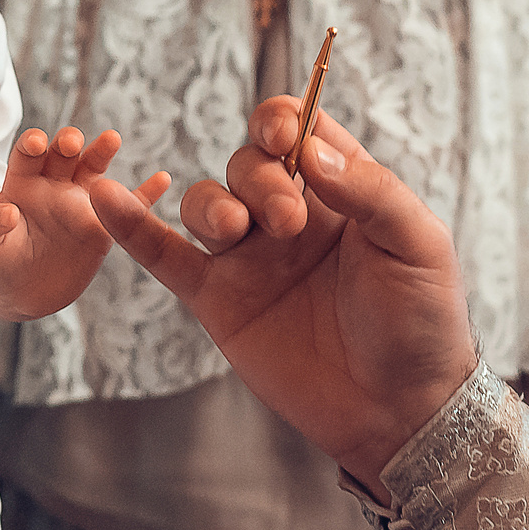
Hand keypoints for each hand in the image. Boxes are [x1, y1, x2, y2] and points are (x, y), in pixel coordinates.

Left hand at [0, 128, 154, 321]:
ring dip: (101, 152)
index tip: (36, 143)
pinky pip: (128, 207)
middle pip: (63, 155)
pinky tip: (162, 178)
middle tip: (71, 141)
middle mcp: (53, 185)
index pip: (26, 156)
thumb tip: (2, 211)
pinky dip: (146, 194)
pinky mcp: (102, 227)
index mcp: (22, 184)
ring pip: (94, 171)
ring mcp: (80, 203)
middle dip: (67, 143)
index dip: (31, 146)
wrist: (16, 289)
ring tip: (110, 139)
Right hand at [84, 96, 477, 487]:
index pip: (298, 130)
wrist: (400, 409)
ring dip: (212, 206)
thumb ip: (370, 191)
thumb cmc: (423, 322)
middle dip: (260, 180)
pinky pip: (165, 256)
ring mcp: (250, 258)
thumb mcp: (416, 244)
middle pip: (248, 164)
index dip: (282, 119)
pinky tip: (106, 199)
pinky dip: (132, 227)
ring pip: (206, 203)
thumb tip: (310, 148)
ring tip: (236, 233)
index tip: (283, 135)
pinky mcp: (218, 300)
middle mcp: (290, 217)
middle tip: (287, 223)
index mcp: (341, 191)